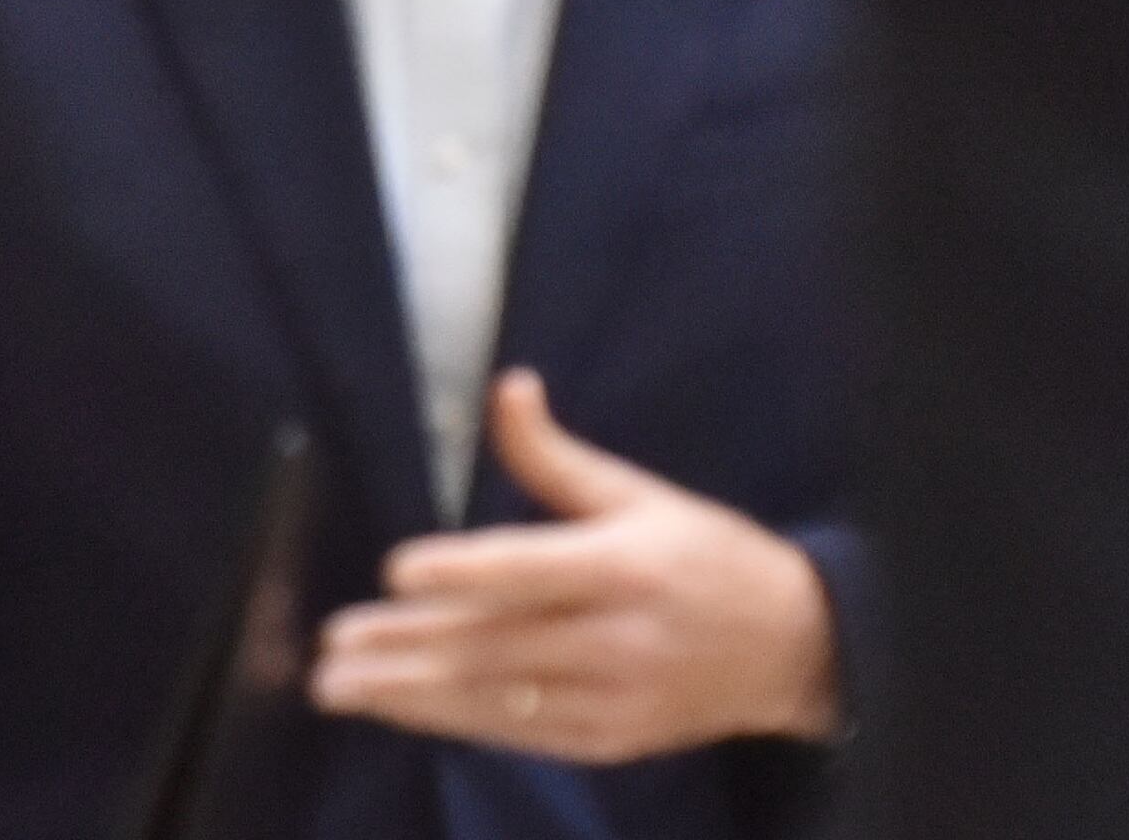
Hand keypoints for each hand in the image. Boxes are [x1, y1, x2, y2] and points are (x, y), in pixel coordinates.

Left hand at [308, 370, 838, 762]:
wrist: (796, 650)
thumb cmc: (704, 558)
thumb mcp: (640, 494)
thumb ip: (556, 456)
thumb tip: (507, 386)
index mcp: (627, 566)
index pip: (533, 570)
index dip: (464, 573)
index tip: (396, 570)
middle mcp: (620, 638)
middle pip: (499, 642)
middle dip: (408, 645)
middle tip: (332, 643)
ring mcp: (615, 698)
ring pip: (500, 696)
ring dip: (411, 694)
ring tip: (338, 686)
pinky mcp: (611, 741)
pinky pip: (521, 732)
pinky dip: (455, 721)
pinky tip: (399, 710)